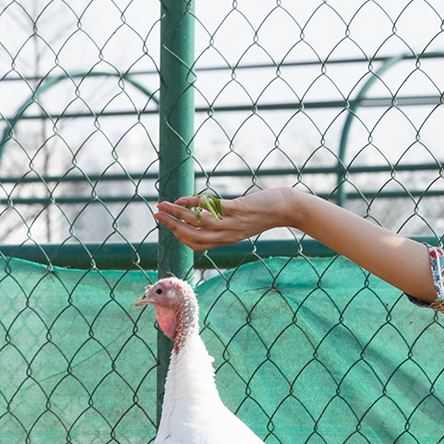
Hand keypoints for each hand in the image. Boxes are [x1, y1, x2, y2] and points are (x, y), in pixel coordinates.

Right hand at [153, 187, 302, 249]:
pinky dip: (193, 204)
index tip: (165, 225)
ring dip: (177, 214)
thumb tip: (207, 216)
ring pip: (198, 222)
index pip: (196, 244)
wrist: (287, 209)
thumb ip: (225, 223)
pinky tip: (182, 200)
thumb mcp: (242, 223)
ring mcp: (232, 223)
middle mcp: (227, 234)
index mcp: (226, 239)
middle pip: (193, 235)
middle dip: (172, 226)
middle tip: (156, 215)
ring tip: (162, 205)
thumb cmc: (265, 213)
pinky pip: (211, 209)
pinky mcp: (238, 209)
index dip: (178, 236)